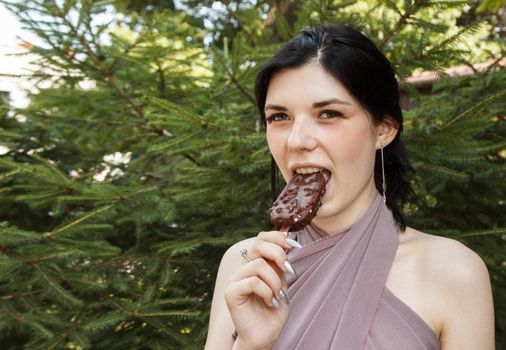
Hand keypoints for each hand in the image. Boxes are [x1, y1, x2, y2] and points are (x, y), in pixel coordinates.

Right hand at [224, 230, 294, 349]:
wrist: (265, 336)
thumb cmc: (274, 310)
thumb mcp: (282, 281)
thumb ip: (280, 263)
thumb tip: (288, 240)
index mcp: (253, 263)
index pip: (261, 238)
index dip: (277, 237)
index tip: (294, 246)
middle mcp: (242, 269)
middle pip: (257, 245)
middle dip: (278, 254)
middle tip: (288, 270)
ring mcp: (234, 280)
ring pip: (258, 265)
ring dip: (275, 281)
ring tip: (278, 295)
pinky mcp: (230, 293)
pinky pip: (253, 282)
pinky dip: (267, 292)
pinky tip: (270, 302)